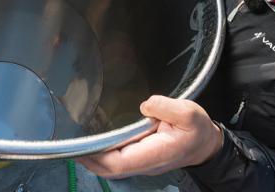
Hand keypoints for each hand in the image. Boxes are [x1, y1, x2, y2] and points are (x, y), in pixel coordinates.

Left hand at [78, 95, 222, 178]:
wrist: (206, 143)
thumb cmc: (197, 129)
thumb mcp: (188, 112)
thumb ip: (167, 107)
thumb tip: (144, 105)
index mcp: (156, 153)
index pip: (120, 161)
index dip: (98, 155)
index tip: (82, 143)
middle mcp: (146, 163)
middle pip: (110, 169)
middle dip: (88, 159)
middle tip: (69, 142)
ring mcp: (143, 164)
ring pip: (112, 168)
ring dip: (92, 158)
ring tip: (76, 141)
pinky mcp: (141, 159)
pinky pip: (117, 162)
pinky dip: (102, 155)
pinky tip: (93, 142)